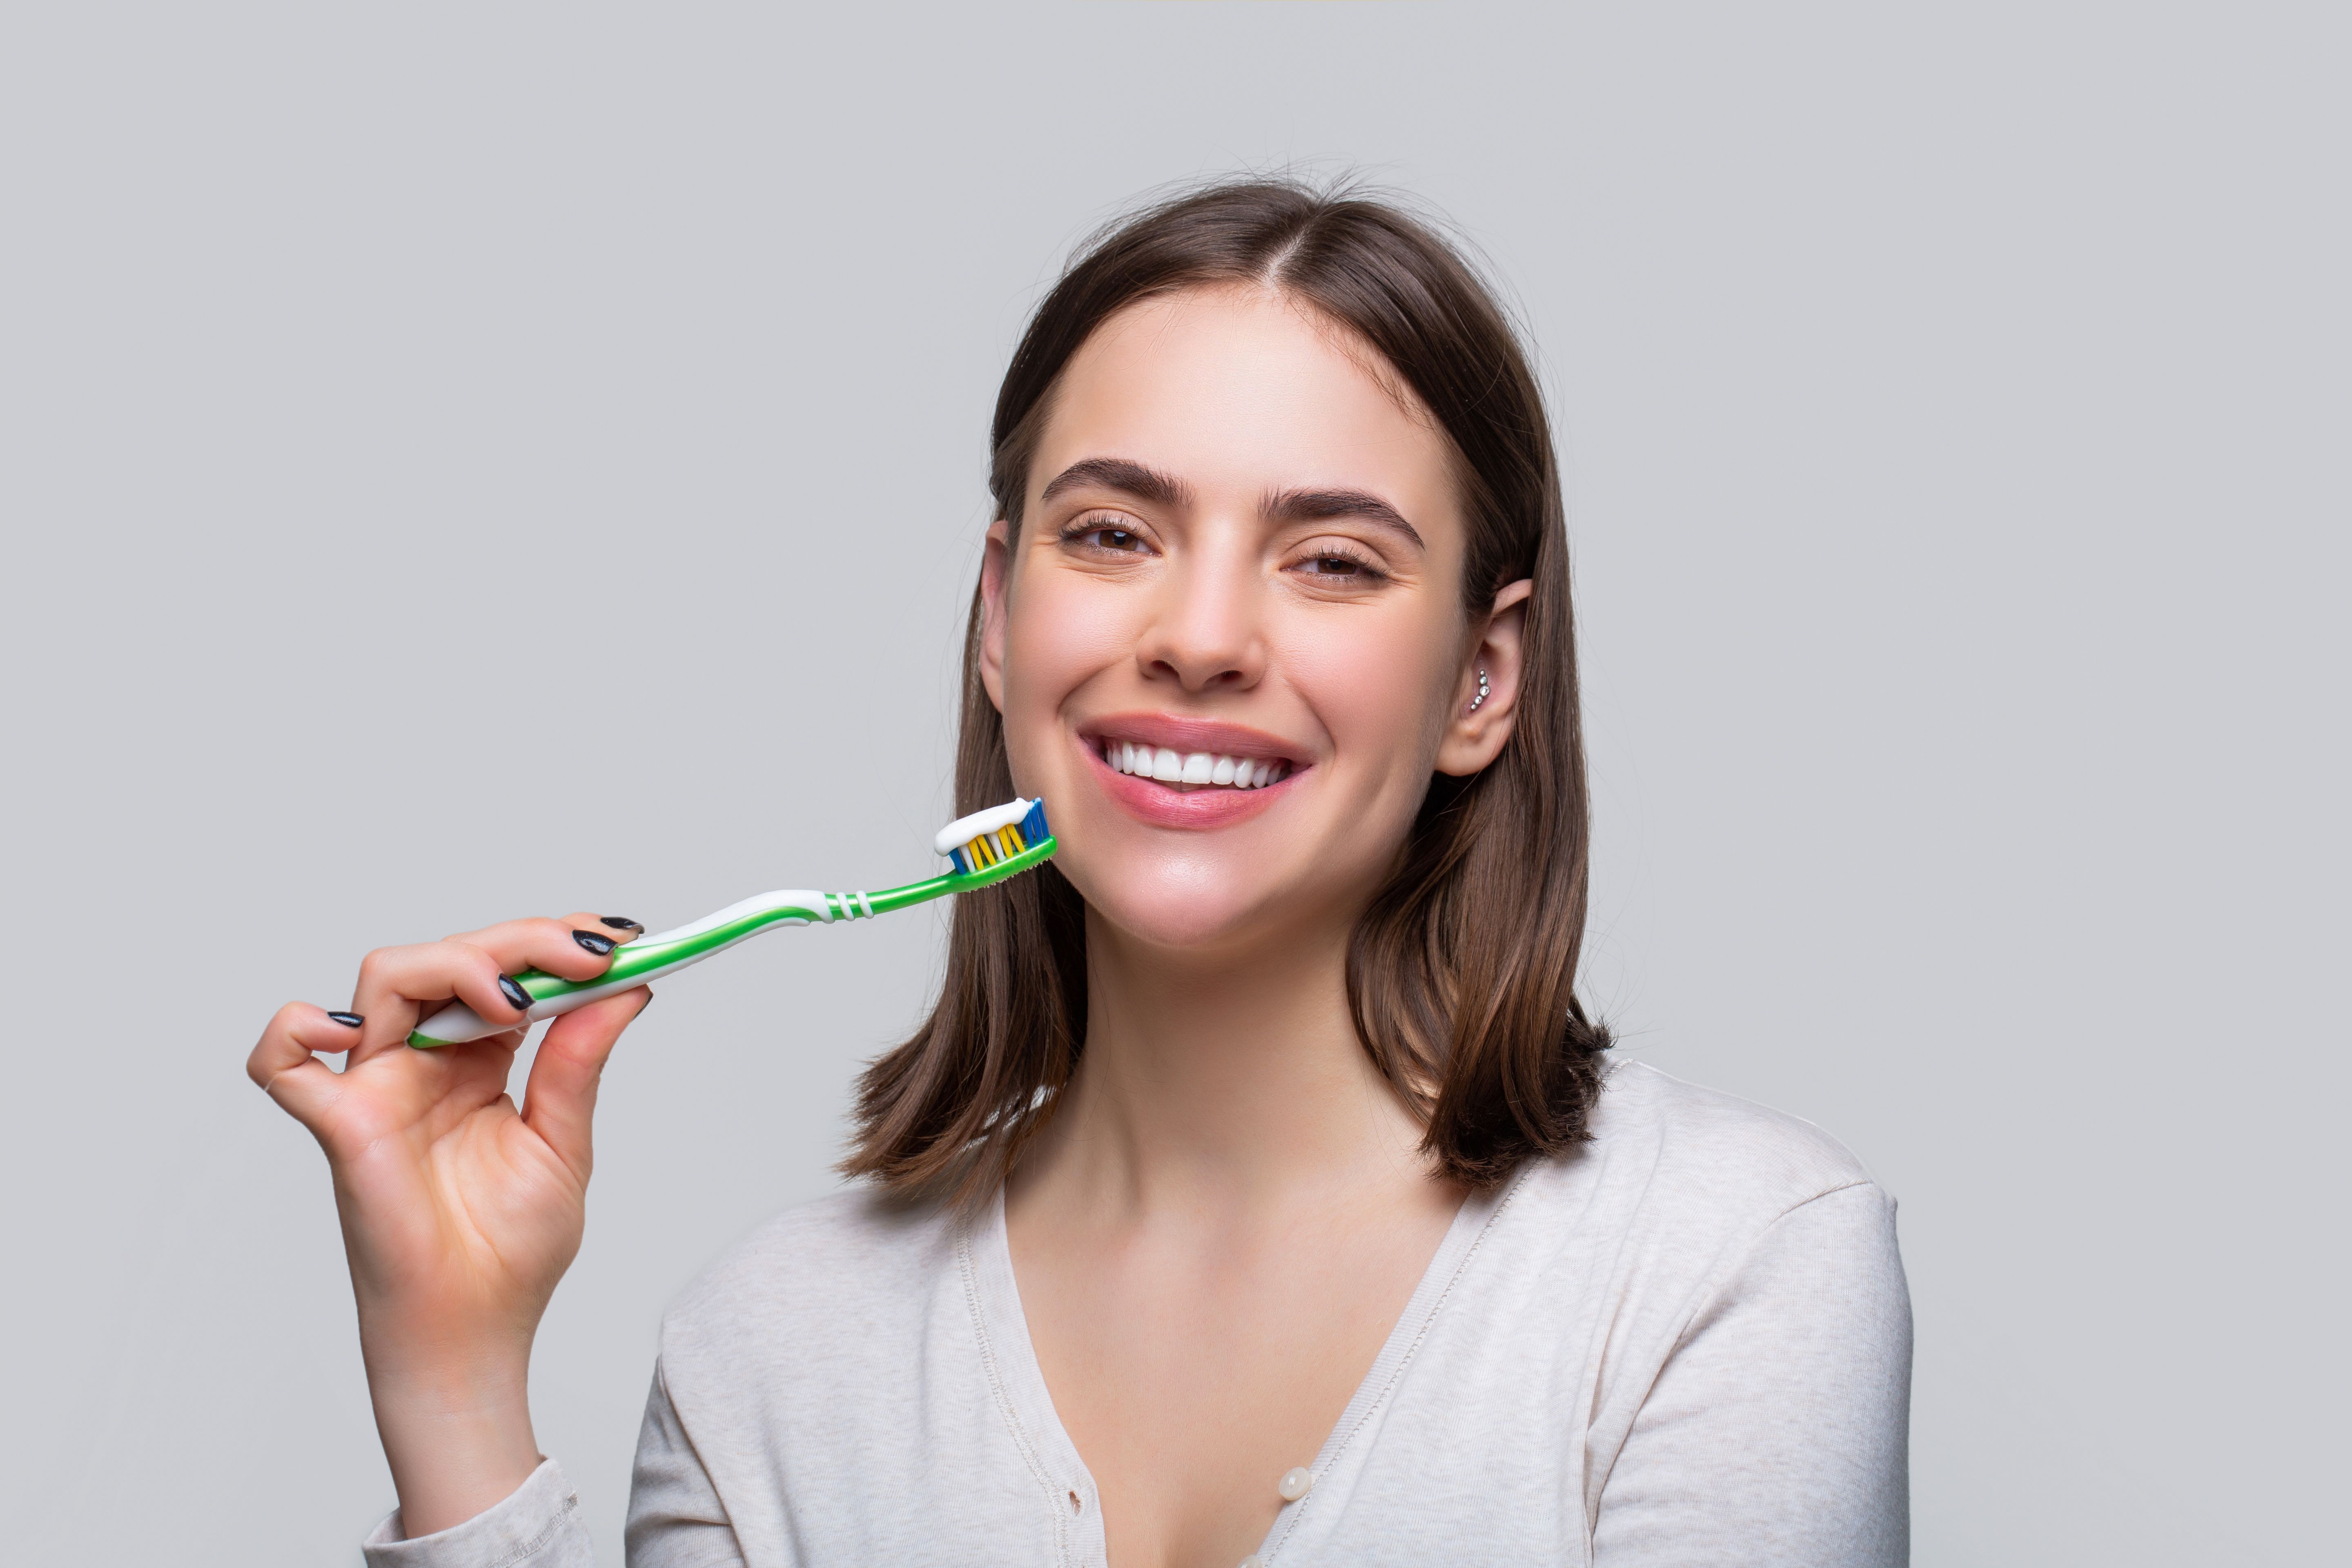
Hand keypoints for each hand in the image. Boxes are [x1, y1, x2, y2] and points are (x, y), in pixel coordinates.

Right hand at [249, 913, 651, 1535]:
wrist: (477, 1331)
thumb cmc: (510, 1250)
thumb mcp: (564, 1141)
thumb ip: (580, 1062)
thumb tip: (628, 987)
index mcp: (477, 1062)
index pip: (503, 970)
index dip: (552, 942)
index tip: (619, 939)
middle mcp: (423, 1062)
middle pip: (451, 957)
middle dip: (524, 941)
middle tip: (591, 954)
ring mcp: (377, 1089)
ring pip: (387, 979)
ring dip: (456, 964)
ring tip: (515, 1000)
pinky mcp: (342, 1127)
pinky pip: (284, 1062)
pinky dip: (299, 1029)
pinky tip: (359, 1030)